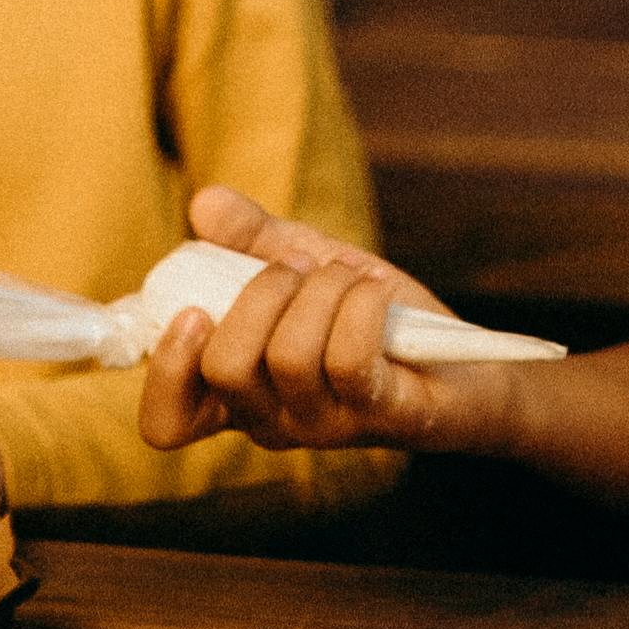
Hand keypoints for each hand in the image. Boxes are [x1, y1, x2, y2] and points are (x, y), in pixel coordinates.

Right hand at [138, 183, 506, 462]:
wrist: (463, 363)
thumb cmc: (373, 318)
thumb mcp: (307, 268)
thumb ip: (252, 239)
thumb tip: (203, 203)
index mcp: (240, 391)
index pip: (167, 422)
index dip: (165, 371)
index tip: (194, 312)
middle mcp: (273, 419)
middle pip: (225, 368)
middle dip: (260, 290)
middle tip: (298, 268)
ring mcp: (326, 425)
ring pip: (290, 355)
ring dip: (321, 289)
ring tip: (347, 277)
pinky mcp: (380, 416)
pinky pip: (349, 358)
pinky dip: (362, 304)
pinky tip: (378, 291)